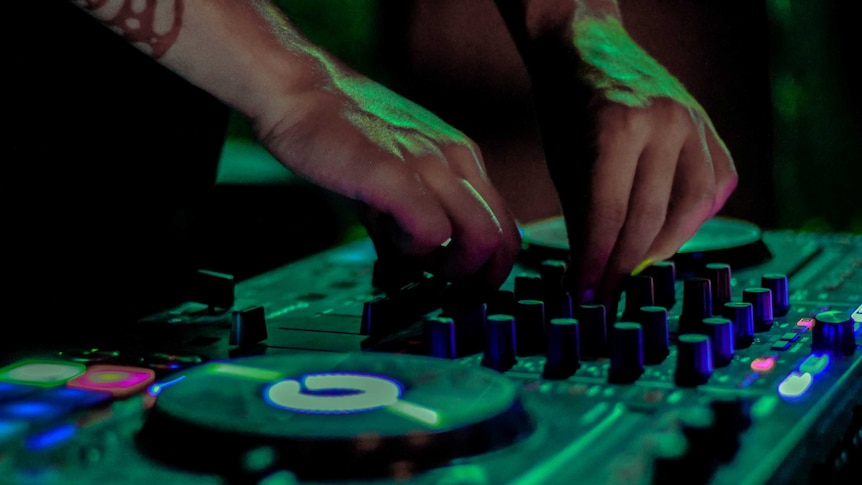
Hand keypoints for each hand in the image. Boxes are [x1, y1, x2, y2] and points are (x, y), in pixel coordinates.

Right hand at [256, 55, 521, 290]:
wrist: (299, 91)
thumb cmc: (341, 132)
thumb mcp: (395, 170)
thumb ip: (415, 210)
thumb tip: (419, 257)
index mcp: (461, 157)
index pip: (505, 224)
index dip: (490, 265)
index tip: (463, 280)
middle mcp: (455, 159)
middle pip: (503, 238)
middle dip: (477, 276)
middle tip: (441, 282)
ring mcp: (428, 165)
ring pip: (482, 237)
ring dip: (450, 267)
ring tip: (411, 256)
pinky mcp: (394, 174)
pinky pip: (433, 229)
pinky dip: (416, 250)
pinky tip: (387, 237)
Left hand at [527, 13, 736, 308]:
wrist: (593, 51)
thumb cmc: (567, 109)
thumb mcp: (562, 162)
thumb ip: (582, 214)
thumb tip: (593, 274)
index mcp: (617, 125)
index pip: (607, 216)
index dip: (594, 265)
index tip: (583, 297)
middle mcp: (666, 123)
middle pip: (648, 220)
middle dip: (622, 267)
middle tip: (603, 297)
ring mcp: (697, 126)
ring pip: (688, 212)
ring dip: (658, 250)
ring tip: (629, 270)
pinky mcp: (714, 136)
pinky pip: (709, 193)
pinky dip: (687, 221)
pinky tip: (662, 236)